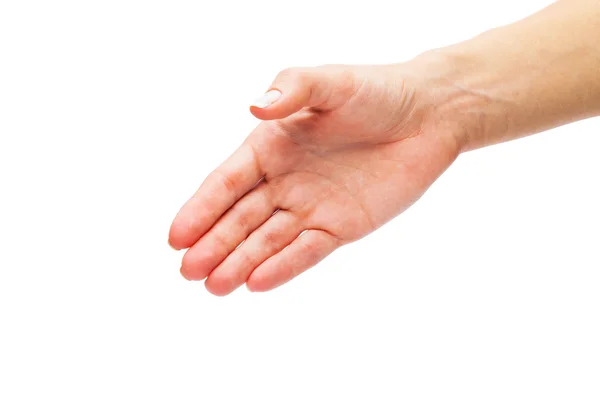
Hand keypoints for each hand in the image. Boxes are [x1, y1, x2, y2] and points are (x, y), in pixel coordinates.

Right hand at [169, 61, 461, 294]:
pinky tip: (256, 283)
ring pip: (267, 240)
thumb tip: (255, 103)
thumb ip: (292, 89)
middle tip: (187, 273)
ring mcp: (310, 205)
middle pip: (240, 218)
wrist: (428, 115)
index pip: (227, 182)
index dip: (201, 209)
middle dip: (213, 245)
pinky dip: (283, 266)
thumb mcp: (330, 82)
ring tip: (214, 287)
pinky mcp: (340, 225)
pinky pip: (307, 250)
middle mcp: (284, 180)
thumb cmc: (375, 92)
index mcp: (270, 146)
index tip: (176, 237)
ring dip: (240, 262)